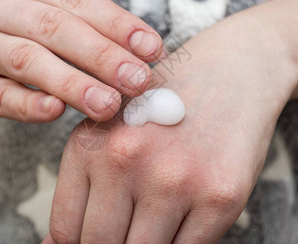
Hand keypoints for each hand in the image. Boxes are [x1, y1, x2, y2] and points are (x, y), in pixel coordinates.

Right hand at [0, 0, 162, 121]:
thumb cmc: (17, 17)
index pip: (77, 0)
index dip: (118, 24)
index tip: (153, 49)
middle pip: (54, 29)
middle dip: (101, 56)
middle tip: (138, 81)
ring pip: (26, 61)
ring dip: (71, 84)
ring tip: (109, 104)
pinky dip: (27, 104)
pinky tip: (56, 111)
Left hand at [46, 17, 297, 242]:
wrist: (231, 71)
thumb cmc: (168, 103)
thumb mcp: (113, 125)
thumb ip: (85, 182)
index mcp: (91, 144)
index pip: (65, 228)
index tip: (92, 239)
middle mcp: (127, 160)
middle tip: (129, 229)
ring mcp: (175, 180)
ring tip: (156, 219)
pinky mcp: (219, 197)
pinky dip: (181, 243)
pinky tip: (184, 218)